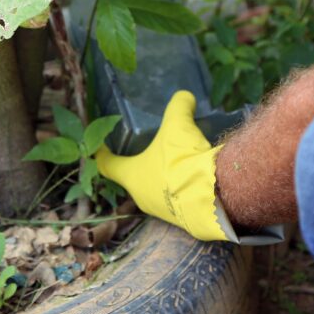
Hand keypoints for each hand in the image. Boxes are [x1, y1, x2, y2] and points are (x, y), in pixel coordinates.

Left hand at [97, 91, 231, 240]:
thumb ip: (178, 107)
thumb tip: (184, 97)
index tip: (100, 146)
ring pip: (155, 188)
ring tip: (172, 157)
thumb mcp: (179, 126)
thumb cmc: (182, 161)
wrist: (213, 196)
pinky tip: (192, 171)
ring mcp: (162, 210)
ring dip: (161, 175)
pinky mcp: (183, 216)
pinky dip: (180, 184)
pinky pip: (177, 196)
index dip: (103, 153)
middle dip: (138, 163)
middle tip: (145, 146)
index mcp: (131, 176)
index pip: (108, 165)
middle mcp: (141, 197)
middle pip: (133, 177)